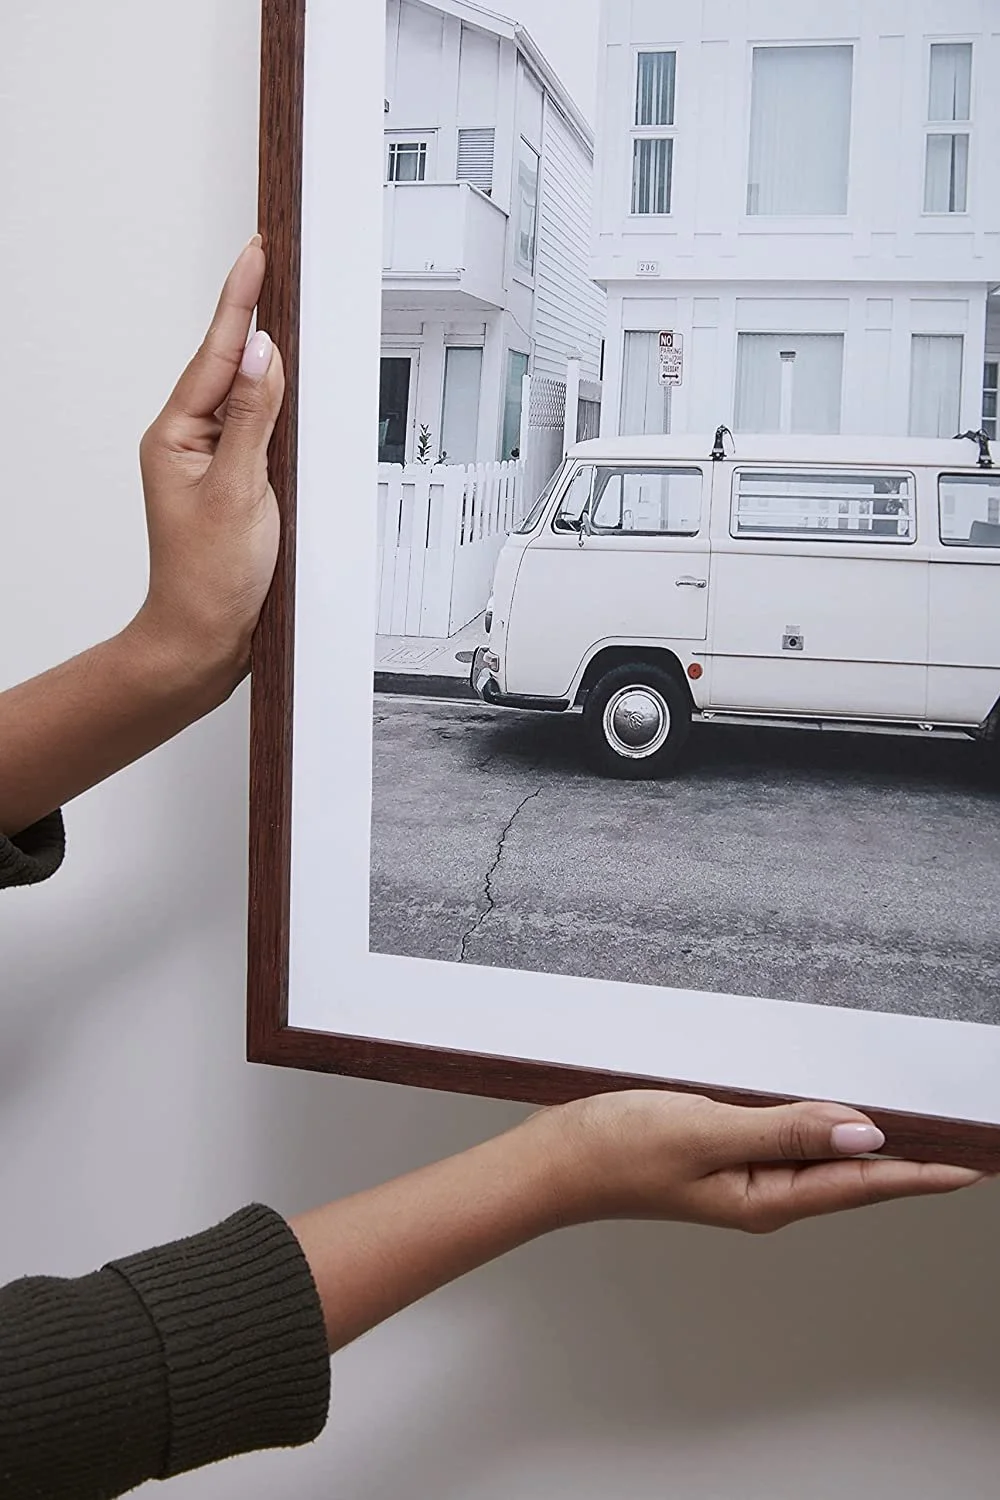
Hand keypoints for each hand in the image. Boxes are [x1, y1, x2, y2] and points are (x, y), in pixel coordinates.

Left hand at [134, 237, 283, 697]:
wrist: (204, 638)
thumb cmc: (208, 578)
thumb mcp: (239, 490)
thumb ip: (254, 418)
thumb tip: (262, 355)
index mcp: (175, 436)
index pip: (215, 354)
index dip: (240, 302)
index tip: (257, 256)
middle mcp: (187, 443)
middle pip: (225, 365)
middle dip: (249, 315)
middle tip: (271, 263)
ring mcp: (209, 464)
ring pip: (243, 396)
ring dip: (263, 358)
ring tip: (282, 310)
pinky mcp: (233, 485)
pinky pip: (255, 429)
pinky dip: (274, 405)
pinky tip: (286, 390)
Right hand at [542, 1090, 983, 1232]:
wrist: (553, 1159)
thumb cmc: (617, 1150)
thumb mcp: (707, 1132)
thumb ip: (786, 1131)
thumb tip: (865, 1135)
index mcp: (766, 1197)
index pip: (861, 1184)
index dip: (920, 1173)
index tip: (970, 1165)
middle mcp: (761, 1191)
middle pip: (851, 1176)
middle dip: (908, 1162)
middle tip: (958, 1143)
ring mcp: (740, 1173)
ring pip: (821, 1156)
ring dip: (867, 1143)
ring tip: (915, 1130)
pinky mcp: (720, 1150)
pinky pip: (787, 1138)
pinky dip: (818, 1123)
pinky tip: (830, 1112)